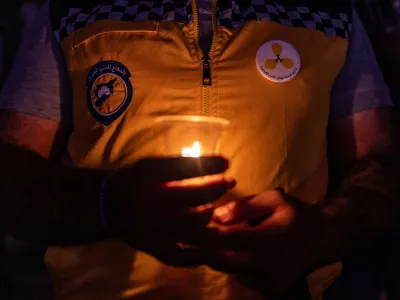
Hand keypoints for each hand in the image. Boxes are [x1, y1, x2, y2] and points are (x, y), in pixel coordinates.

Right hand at [106, 156, 234, 266]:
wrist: (108, 205)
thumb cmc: (135, 180)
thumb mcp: (150, 165)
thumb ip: (177, 166)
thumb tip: (211, 166)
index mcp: (146, 174)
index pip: (182, 167)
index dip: (208, 164)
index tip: (227, 163)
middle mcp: (148, 199)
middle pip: (189, 195)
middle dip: (215, 188)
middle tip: (230, 183)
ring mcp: (150, 226)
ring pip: (188, 226)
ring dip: (207, 216)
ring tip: (215, 209)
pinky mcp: (150, 246)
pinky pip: (177, 255)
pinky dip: (196, 255)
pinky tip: (211, 249)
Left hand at [191, 190, 334, 294]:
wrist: (324, 240)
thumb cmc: (296, 214)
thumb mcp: (274, 200)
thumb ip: (245, 207)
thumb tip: (216, 217)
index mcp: (273, 238)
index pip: (231, 239)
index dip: (204, 236)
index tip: (183, 230)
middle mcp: (272, 264)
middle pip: (225, 261)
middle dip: (203, 251)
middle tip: (185, 240)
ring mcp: (272, 281)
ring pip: (231, 270)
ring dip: (217, 257)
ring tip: (205, 244)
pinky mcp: (271, 288)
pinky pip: (242, 277)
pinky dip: (233, 265)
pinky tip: (231, 252)